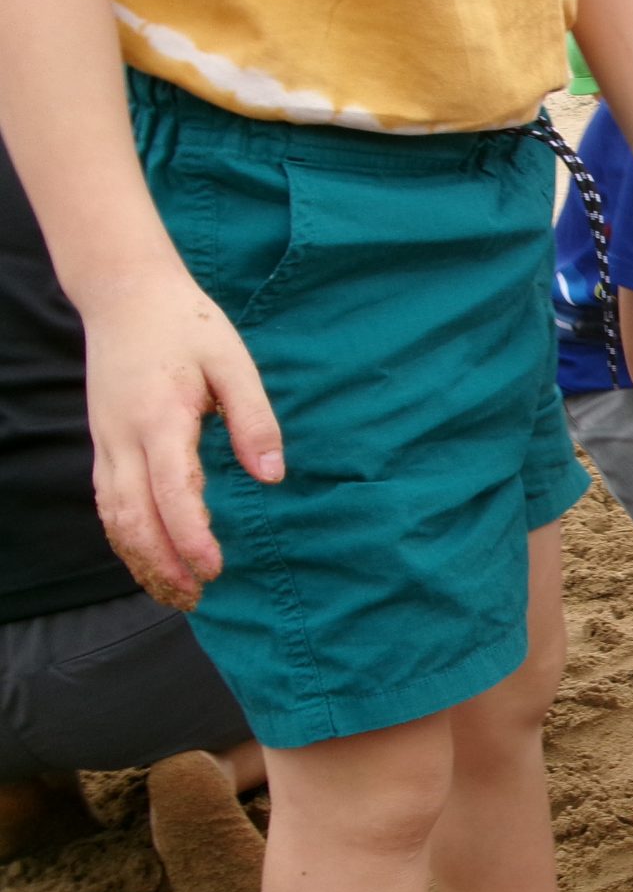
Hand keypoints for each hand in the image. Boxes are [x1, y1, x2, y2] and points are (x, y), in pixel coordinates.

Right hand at [82, 270, 282, 610]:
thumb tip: (272, 477)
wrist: (124, 293)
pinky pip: (106, 500)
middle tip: (197, 598)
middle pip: (133, 518)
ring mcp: (105, 441)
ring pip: (112, 516)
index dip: (190, 538)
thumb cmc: (186, 325)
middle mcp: (122, 437)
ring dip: (139, 557)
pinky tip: (147, 555)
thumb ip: (254, 421)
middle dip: (162, 564)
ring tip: (173, 590)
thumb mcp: (233, 363)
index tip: (214, 569)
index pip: (171, 493)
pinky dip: (124, 535)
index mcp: (160, 419)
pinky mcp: (102, 441)